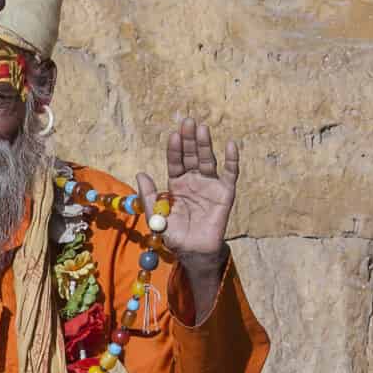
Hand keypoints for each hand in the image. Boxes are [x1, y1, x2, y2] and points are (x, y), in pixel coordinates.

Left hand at [136, 117, 237, 270]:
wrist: (193, 251)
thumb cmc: (174, 234)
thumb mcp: (156, 215)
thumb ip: (148, 195)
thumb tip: (141, 173)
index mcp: (176, 184)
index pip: (175, 162)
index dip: (174, 150)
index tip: (173, 135)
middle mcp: (193, 181)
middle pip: (191, 156)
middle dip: (189, 140)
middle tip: (187, 121)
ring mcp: (210, 185)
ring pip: (208, 160)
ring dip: (205, 144)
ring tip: (202, 128)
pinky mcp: (225, 193)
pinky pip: (230, 174)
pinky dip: (232, 159)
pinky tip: (230, 145)